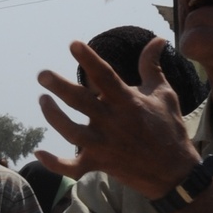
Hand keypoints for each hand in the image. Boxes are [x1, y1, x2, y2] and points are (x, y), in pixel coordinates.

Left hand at [35, 37, 199, 196]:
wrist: (174, 173)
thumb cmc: (169, 128)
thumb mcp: (164, 94)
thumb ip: (152, 66)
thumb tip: (158, 39)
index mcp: (128, 102)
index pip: (105, 76)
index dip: (89, 60)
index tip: (73, 44)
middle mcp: (113, 122)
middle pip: (81, 102)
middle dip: (60, 87)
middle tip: (42, 75)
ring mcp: (104, 145)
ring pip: (71, 132)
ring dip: (54, 117)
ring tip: (43, 100)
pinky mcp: (99, 163)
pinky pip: (72, 167)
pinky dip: (55, 163)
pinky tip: (38, 152)